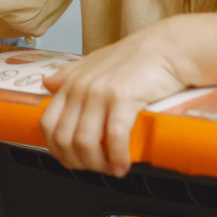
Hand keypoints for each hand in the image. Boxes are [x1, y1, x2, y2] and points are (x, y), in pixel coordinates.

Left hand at [38, 19, 202, 176]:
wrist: (169, 47)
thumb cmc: (137, 57)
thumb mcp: (95, 61)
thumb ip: (70, 74)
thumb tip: (47, 83)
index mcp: (71, 82)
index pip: (47, 124)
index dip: (57, 150)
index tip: (73, 161)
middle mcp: (81, 88)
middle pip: (64, 138)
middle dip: (78, 162)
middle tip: (95, 169)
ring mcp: (100, 93)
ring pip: (85, 142)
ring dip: (97, 164)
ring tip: (110, 169)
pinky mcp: (123, 98)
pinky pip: (114, 137)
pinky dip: (117, 158)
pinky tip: (124, 165)